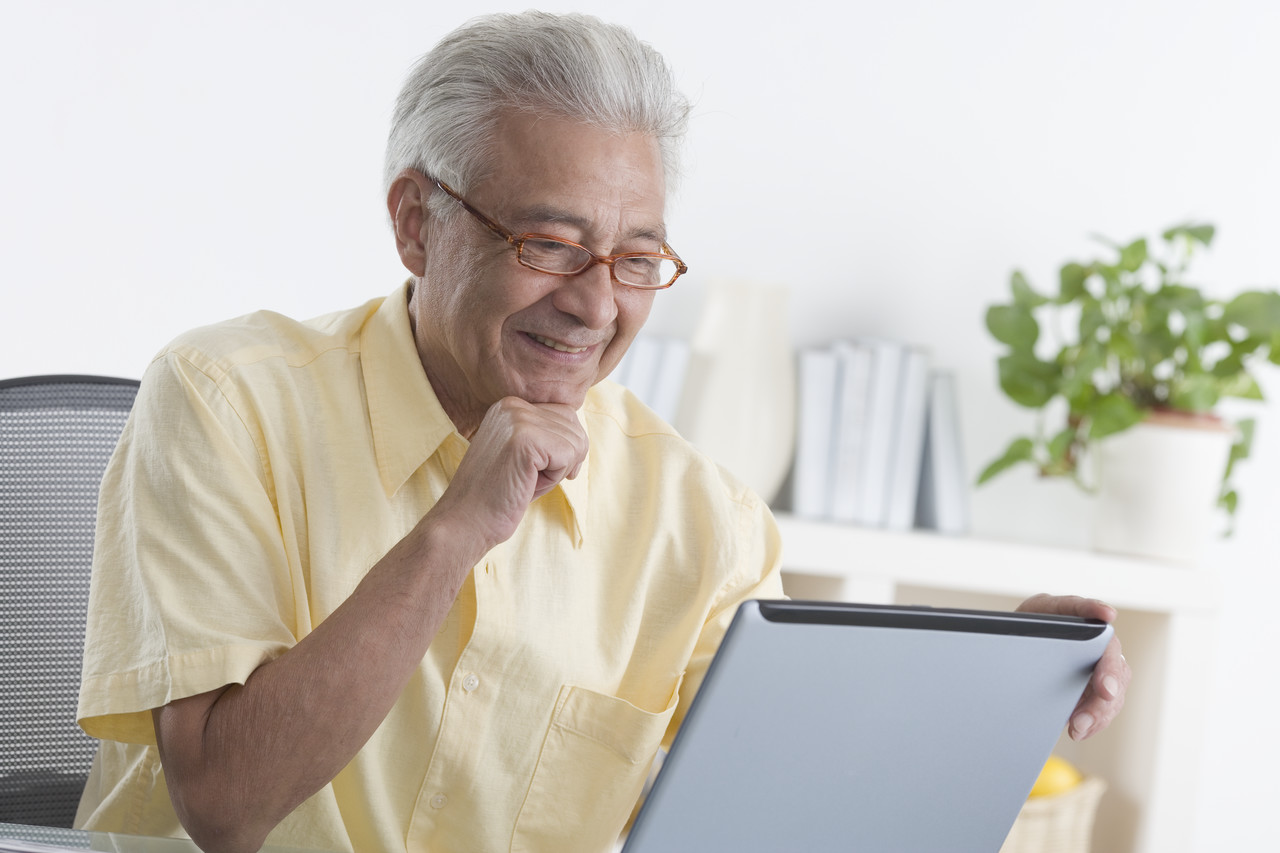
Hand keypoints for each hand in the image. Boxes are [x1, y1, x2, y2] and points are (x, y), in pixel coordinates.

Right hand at [430, 396, 588, 552]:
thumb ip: (548, 436)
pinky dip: (555, 477)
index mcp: (510, 406)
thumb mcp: (526, 455)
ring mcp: (518, 419)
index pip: (565, 415)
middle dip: (563, 460)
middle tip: (528, 478)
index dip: (562, 449)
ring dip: (557, 471)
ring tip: (524, 480)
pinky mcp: (524, 439)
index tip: (537, 470)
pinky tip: (527, 484)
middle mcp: (513, 405)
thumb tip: (582, 435)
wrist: (466, 521)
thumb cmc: (500, 495)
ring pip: (575, 443)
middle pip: (575, 427)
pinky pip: (569, 455)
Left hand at [1016, 593, 1130, 739]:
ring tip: (1078, 727)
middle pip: (1109, 652)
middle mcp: (1087, 635)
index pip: (1078, 605)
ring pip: (1115, 683)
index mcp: (1060, 613)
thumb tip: (1003, 642)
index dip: (1093, 607)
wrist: (1016, 661)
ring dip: (1101, 708)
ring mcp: (1097, 661)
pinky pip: (1107, 704)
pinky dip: (1096, 720)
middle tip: (1106, 692)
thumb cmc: (1014, 641)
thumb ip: (1012, 634)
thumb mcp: (1010, 633)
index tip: (1106, 614)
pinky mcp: (1097, 686)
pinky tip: (1080, 730)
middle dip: (1110, 674)